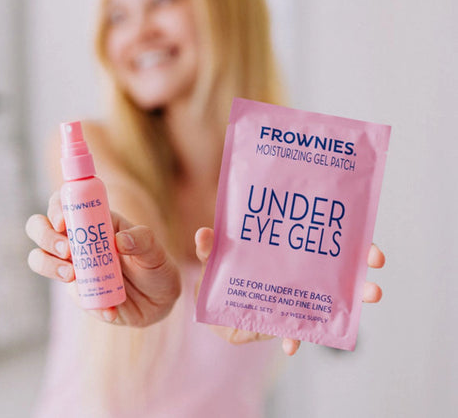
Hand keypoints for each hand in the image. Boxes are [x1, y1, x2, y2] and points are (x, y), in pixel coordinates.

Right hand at [26, 191, 180, 326]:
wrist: (159, 303)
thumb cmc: (156, 267)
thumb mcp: (156, 251)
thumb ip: (143, 240)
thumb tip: (119, 240)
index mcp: (95, 219)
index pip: (66, 203)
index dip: (57, 207)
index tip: (63, 222)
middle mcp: (77, 238)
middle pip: (40, 226)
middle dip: (45, 236)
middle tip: (67, 251)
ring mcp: (72, 264)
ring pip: (39, 257)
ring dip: (47, 265)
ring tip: (72, 275)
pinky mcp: (76, 291)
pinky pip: (69, 294)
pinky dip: (85, 300)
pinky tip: (110, 309)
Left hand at [194, 227, 385, 355]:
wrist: (215, 296)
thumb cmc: (224, 264)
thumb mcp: (218, 252)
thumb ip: (212, 245)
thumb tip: (204, 234)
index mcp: (291, 249)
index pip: (328, 242)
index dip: (354, 243)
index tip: (371, 249)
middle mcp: (301, 272)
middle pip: (340, 273)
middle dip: (362, 277)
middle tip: (375, 280)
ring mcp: (297, 297)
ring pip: (330, 303)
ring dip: (348, 306)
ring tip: (362, 305)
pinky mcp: (285, 320)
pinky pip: (297, 332)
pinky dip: (295, 339)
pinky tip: (291, 345)